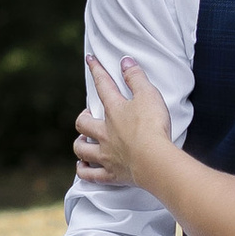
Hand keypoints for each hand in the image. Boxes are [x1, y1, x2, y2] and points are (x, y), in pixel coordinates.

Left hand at [74, 55, 173, 191]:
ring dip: (80, 144)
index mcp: (115, 111)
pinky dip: (84, 171)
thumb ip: (136, 78)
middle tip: (88, 116)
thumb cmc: (153, 127)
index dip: (96, 70)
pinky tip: (83, 167)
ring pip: (81, 149)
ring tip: (83, 140)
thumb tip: (125, 61)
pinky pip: (90, 175)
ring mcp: (106, 154)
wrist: (154, 160)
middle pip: (83, 123)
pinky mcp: (111, 174)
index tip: (90, 60)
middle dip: (83, 118)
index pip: (103, 85)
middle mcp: (105, 132)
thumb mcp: (149, 95)